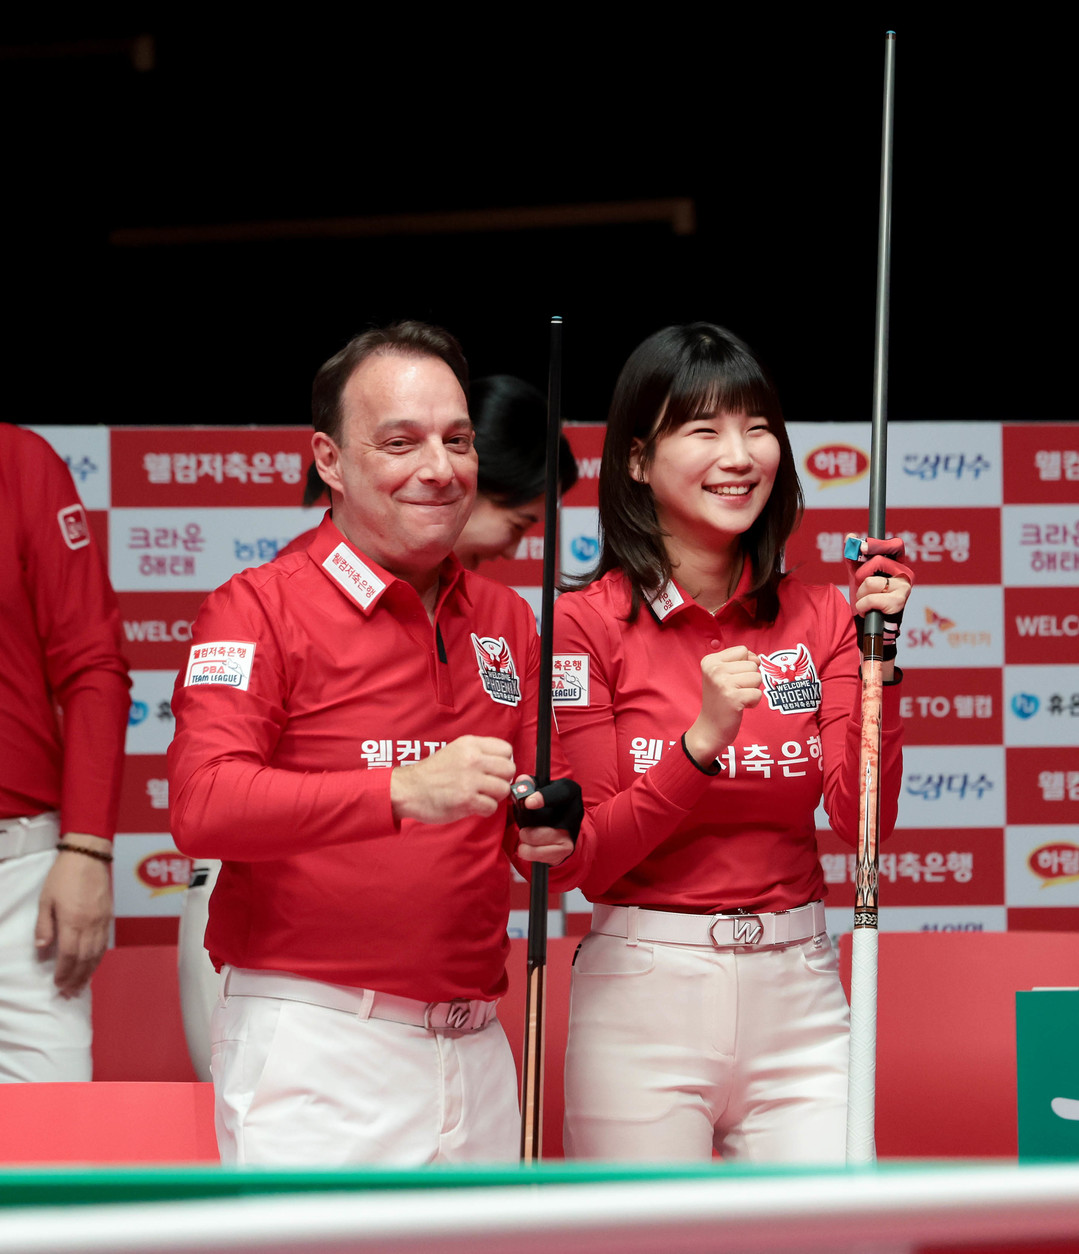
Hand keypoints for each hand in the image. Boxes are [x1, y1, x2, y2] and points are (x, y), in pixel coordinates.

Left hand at [36, 834, 112, 996]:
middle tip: (69, 993)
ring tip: (81, 986)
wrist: (88, 856)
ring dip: (89, 972)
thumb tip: (42, 950)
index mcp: (73, 920)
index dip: (64, 973)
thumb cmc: (63, 876)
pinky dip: (98, 958)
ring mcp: (102, 921)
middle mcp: (90, 924)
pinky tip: (92, 965)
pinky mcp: (109, 916)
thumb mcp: (45, 900)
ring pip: (98, 954)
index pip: (69, 955)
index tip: (57, 985)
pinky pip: (105, 943)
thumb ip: (44, 926)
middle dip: (77, 978)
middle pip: (85, 959)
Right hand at [390, 735, 514, 823]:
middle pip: (509, 769)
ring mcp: (470, 780)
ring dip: (494, 796)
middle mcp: (472, 759)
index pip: (506, 749)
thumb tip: (504, 763)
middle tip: (489, 785)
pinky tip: (473, 806)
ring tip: (480, 796)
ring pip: (503, 789)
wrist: (408, 790)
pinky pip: (492, 807)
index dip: (503, 762)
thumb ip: (479, 753)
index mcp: (470, 744)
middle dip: (502, 780)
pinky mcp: (466, 800)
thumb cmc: (432, 773)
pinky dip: (485, 810)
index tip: (494, 770)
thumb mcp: (456, 750)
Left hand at [511, 775, 581, 865]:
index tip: (528, 802)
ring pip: (536, 837)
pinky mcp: (565, 850)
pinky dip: (526, 850)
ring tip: (526, 834)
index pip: (560, 792)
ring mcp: (571, 832)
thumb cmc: (549, 807)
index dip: (543, 797)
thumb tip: (521, 782)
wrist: (565, 831)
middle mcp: (575, 811)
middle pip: (543, 819)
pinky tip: (529, 845)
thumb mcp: (541, 790)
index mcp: (570, 792)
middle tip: (523, 824)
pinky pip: (536, 853)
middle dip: (525, 823)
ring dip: (524, 836)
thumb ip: (529, 784)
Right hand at [684, 645, 762, 764]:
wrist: (710, 728)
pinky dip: (753, 702)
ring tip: (737, 697)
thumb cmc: (721, 699)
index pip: (743, 650)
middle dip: (749, 679)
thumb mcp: (722, 674)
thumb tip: (757, 659)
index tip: (733, 678)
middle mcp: (714, 670)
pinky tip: (739, 706)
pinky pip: (758, 694)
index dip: (745, 664)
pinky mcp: (733, 698)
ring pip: (757, 678)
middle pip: (752, 664)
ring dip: (752, 690)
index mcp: (710, 660)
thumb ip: (739, 661)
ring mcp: (723, 683)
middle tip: (734, 691)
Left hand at [845, 534, 913, 620]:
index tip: (861, 548)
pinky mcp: (898, 602)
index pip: (895, 545)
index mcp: (897, 563)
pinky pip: (870, 598)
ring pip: (870, 581)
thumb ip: (853, 556)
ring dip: (860, 593)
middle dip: (861, 573)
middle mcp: (905, 573)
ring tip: (866, 601)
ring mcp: (904, 587)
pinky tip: (868, 610)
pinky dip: (862, 606)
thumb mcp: (858, 575)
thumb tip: (850, 537)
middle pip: (878, 561)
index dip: (879, 544)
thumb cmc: (867, 597)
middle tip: (860, 584)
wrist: (871, 624)